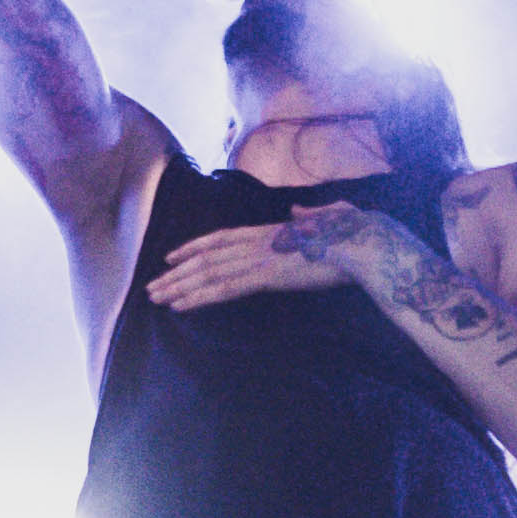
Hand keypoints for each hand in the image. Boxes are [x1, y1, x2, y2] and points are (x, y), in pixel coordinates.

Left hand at [150, 207, 389, 311]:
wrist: (366, 244)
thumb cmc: (356, 234)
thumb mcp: (330, 217)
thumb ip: (310, 214)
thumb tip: (297, 211)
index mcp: (271, 230)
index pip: (221, 238)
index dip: (193, 248)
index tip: (171, 258)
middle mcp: (259, 241)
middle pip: (206, 257)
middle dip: (176, 274)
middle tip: (150, 286)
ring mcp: (261, 258)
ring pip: (208, 273)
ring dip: (178, 287)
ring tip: (154, 298)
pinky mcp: (268, 276)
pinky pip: (226, 289)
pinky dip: (199, 297)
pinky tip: (180, 306)